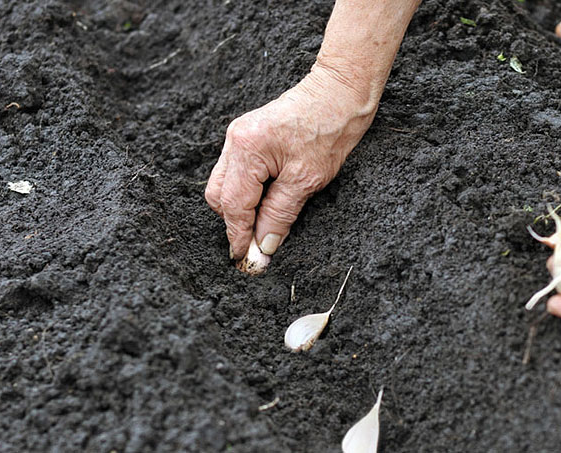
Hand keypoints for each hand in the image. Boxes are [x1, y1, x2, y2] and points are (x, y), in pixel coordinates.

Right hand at [205, 65, 376, 258]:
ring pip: (226, 185)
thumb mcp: (306, 180)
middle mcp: (235, 141)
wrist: (341, 91)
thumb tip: (263, 245)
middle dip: (234, 222)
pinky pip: (238, 173)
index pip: (233, 205)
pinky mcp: (249, 137)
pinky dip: (248, 192)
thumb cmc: (330, 129)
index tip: (245, 260)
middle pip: (219, 195)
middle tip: (257, 245)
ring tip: (265, 224)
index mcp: (246, 149)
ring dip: (241, 208)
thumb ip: (280, 214)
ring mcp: (239, 137)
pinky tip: (268, 202)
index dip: (238, 236)